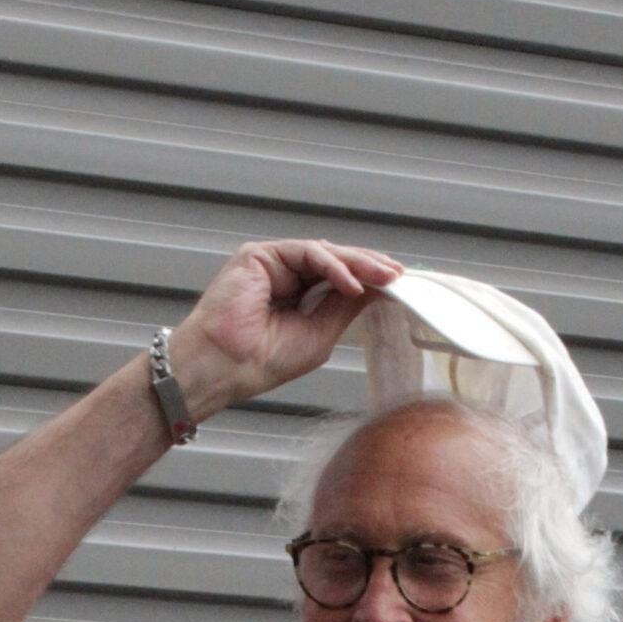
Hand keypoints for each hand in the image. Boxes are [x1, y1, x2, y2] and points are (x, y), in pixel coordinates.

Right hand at [167, 238, 402, 418]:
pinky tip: (350, 285)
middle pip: (335, 262)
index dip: (369, 280)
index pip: (339, 280)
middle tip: (399, 276)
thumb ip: (343, 309)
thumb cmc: (259, 363)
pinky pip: (306, 252)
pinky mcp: (259, 255)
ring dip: (358, 264)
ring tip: (384, 277)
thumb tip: (376, 289)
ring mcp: (271, 263)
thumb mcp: (318, 336)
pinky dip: (332, 266)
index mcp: (297, 297)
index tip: (399, 286)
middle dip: (370, 267)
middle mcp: (285, 276)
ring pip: (324, 253)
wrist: (223, 368)